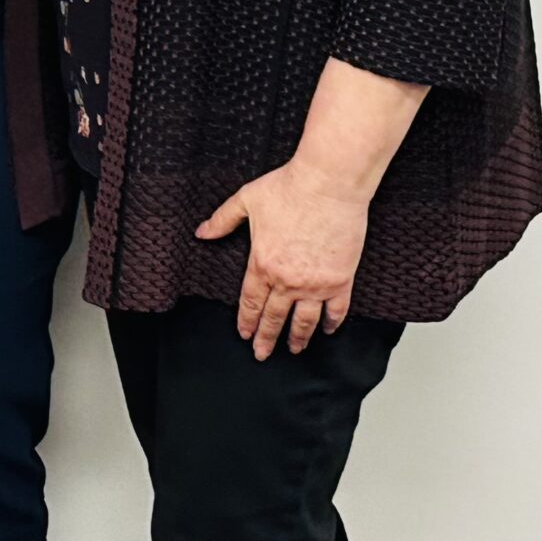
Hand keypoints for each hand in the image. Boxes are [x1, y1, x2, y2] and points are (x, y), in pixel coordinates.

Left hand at [196, 158, 371, 357]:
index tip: (243, 335)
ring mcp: (316, 284)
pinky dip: (331, 324)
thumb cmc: (287, 189)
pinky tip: (326, 331)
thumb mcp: (246, 200)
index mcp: (262, 263)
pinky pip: (336, 310)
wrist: (327, 185)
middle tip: (261, 354)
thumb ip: (222, 220)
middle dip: (266, 338)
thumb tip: (201, 232)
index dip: (246, 321)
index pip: (250, 301)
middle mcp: (288, 280)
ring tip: (293, 350)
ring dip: (298, 338)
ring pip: (305, 321)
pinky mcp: (340, 280)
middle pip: (275, 317)